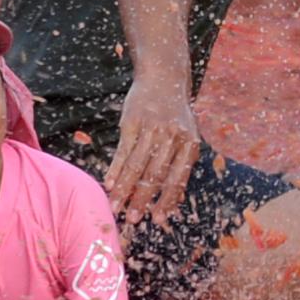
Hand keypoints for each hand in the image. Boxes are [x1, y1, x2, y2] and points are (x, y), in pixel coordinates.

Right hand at [106, 78, 200, 224]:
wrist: (163, 79)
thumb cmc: (176, 115)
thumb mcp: (187, 137)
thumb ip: (181, 165)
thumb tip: (173, 199)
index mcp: (190, 144)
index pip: (178, 178)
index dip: (167, 200)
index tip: (158, 219)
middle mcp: (172, 137)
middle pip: (154, 175)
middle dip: (142, 200)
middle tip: (133, 220)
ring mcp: (151, 129)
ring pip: (136, 166)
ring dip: (124, 190)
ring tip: (116, 207)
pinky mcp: (132, 122)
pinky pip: (123, 151)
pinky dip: (115, 170)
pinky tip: (109, 184)